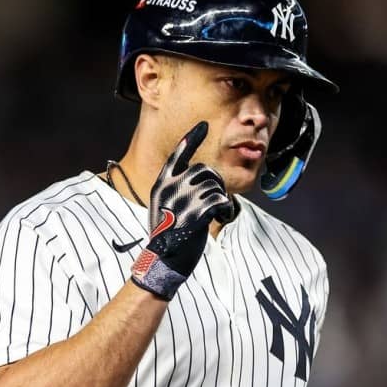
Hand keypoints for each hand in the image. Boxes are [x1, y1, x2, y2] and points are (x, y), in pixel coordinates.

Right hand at [129, 122, 234, 298]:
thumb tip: (202, 180)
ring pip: (215, 186)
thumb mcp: (166, 208)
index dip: (192, 139)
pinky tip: (220, 218)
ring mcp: (182, 200)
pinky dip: (225, 210)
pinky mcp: (195, 214)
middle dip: (215, 184)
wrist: (162, 261)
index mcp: (162, 185)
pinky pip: (221, 201)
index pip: (178, 155)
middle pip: (205, 171)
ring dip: (221, 199)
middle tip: (215, 202)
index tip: (204, 125)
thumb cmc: (168, 237)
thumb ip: (178, 190)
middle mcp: (170, 188)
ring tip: (215, 214)